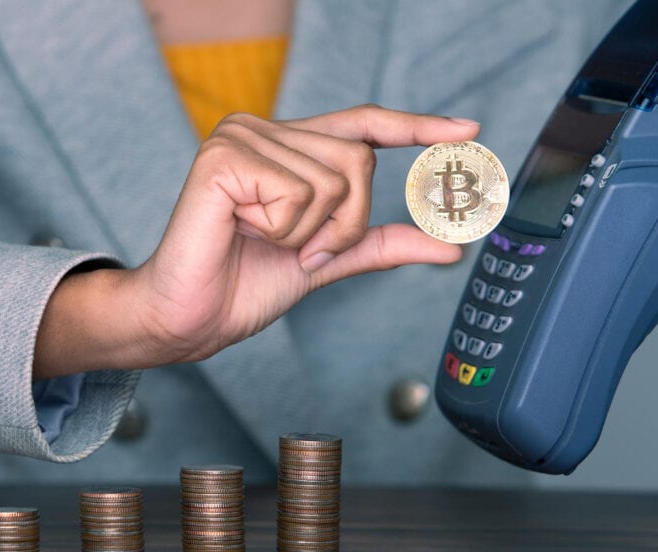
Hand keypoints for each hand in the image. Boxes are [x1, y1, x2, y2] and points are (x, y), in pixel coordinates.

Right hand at [33, 105, 479, 377]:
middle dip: (344, 223)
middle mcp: (262, 130)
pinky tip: (243, 233)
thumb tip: (449, 246)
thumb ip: (379, 243)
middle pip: (359, 160)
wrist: (190, 319)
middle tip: (301, 251)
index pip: (361, 125)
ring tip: (266, 243)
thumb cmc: (243, 286)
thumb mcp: (327, 259)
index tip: (467, 129)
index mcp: (285, 147)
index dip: (415, 126)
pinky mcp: (223, 159)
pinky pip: (298, 193)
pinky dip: (283, 230)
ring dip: (312, 232)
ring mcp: (240, 138)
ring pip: (335, 178)